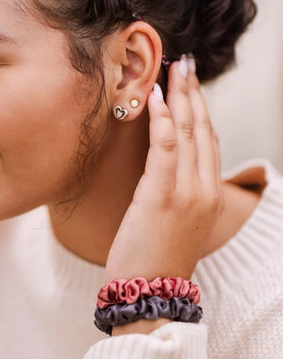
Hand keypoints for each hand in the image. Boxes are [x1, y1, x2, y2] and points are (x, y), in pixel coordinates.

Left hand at [105, 55, 222, 283]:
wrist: (147, 294)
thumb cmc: (154, 256)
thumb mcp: (175, 219)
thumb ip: (177, 186)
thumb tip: (164, 159)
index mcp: (210, 194)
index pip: (209, 140)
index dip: (201, 107)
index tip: (190, 83)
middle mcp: (205, 189)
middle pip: (203, 128)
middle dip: (193, 91)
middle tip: (185, 63)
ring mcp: (187, 192)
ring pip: (189, 131)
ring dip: (180, 95)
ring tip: (173, 69)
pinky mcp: (162, 194)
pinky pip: (166, 146)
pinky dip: (162, 118)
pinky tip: (155, 96)